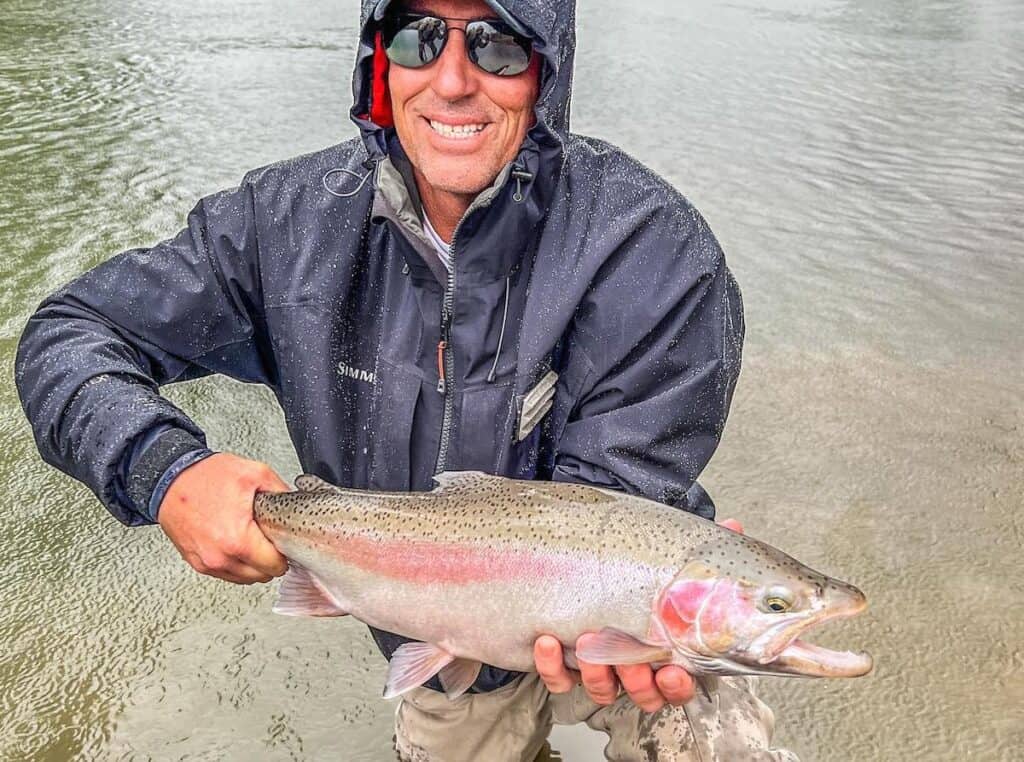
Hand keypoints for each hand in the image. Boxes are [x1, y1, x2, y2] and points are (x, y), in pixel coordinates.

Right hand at [158, 452, 289, 583]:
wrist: (169, 479)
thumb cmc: (205, 476)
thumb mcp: (255, 474)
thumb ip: (281, 492)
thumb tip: (297, 506)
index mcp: (237, 539)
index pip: (275, 566)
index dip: (285, 553)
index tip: (284, 542)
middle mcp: (219, 557)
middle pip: (261, 576)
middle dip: (271, 559)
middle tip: (270, 539)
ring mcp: (206, 562)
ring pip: (245, 579)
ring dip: (254, 565)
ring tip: (253, 540)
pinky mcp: (197, 563)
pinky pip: (227, 574)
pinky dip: (237, 564)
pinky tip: (238, 544)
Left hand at [533, 517, 744, 712]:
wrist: (588, 560)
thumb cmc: (640, 569)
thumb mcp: (672, 557)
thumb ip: (703, 549)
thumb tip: (734, 527)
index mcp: (665, 650)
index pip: (679, 683)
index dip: (677, 685)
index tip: (672, 670)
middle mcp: (635, 664)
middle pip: (643, 692)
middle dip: (638, 681)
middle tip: (631, 660)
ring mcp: (600, 666)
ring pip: (603, 689)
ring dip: (597, 674)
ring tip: (587, 643)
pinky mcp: (564, 662)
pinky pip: (559, 677)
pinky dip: (552, 666)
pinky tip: (546, 642)